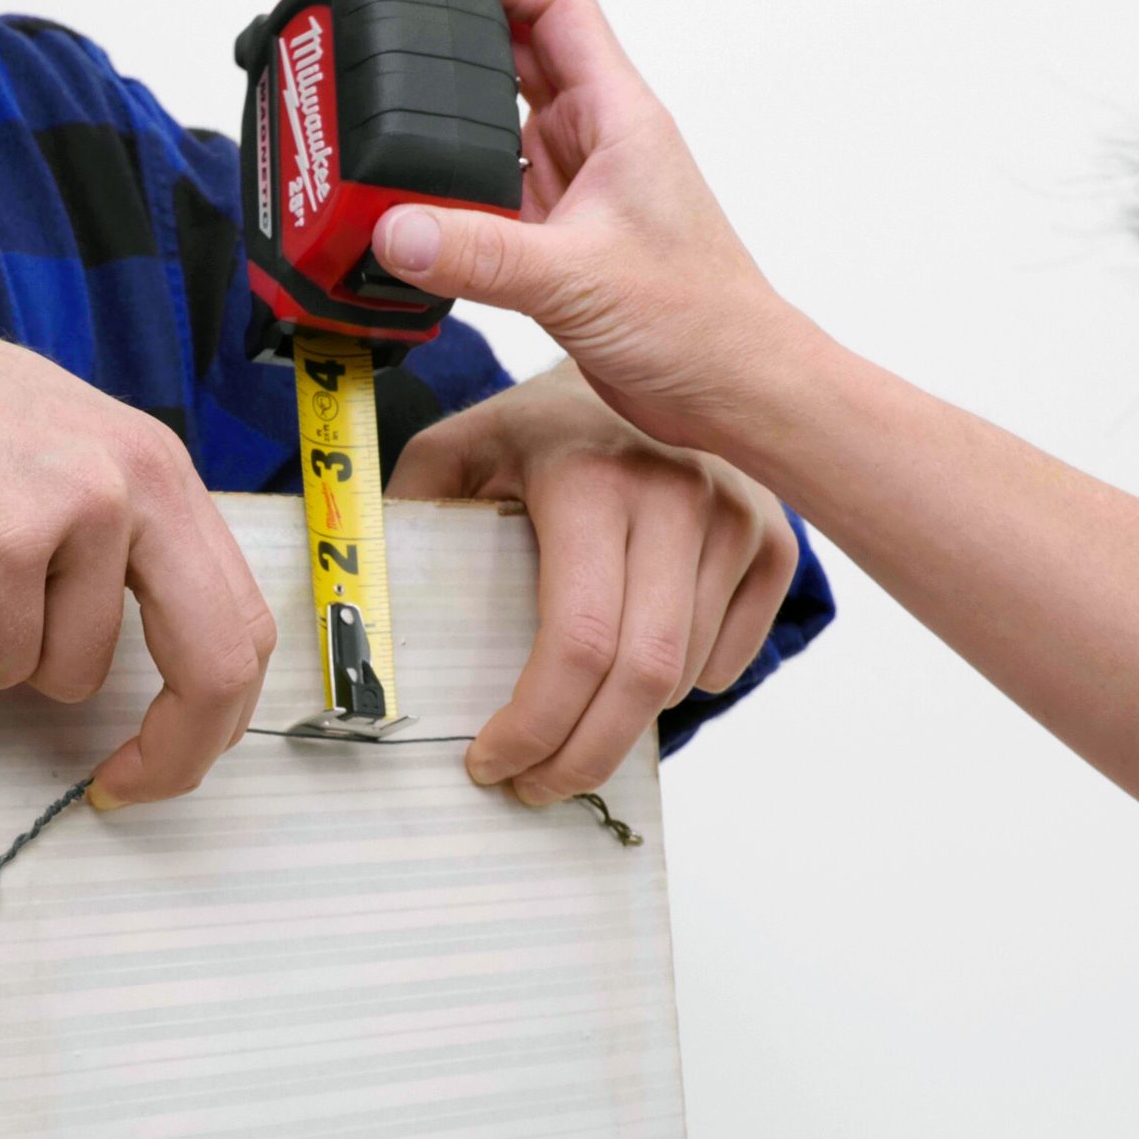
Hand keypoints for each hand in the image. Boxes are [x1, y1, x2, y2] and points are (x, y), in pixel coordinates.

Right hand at [0, 282, 276, 808]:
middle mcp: (133, 480)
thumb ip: (116, 537)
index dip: (215, 710)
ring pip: (67, 673)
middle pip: (213, 662)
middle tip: (121, 787)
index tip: (172, 755)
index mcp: (155, 466)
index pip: (238, 614)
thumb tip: (157, 651)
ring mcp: (72, 510)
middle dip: (173, 751)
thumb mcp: (53, 455)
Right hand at [369, 0, 815, 454]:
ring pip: (492, 131)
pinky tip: (407, 219)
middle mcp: (593, 142)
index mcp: (616, 116)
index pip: (553, 2)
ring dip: (441, 129)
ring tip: (380, 127)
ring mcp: (572, 191)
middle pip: (510, 55)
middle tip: (382, 48)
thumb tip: (395, 229)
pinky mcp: (554, 243)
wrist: (730, 392)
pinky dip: (444, 203)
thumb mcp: (579, 278)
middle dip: (447, 43)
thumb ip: (481, 255)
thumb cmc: (701, 321)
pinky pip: (484, 202)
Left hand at [390, 367, 798, 804]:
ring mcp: (736, 518)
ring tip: (572, 728)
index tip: (491, 762)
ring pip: (685, 675)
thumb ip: (408, 522)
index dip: (535, 724)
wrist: (644, 352)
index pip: (578, 640)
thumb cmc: (539, 425)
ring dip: (624, 724)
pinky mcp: (772, 541)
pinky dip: (684, 688)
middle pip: (642, 678)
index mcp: (589, 477)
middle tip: (533, 787)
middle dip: (582, 757)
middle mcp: (675, 494)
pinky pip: (730, 657)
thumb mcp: (456, 454)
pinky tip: (635, 677)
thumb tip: (365, 611)